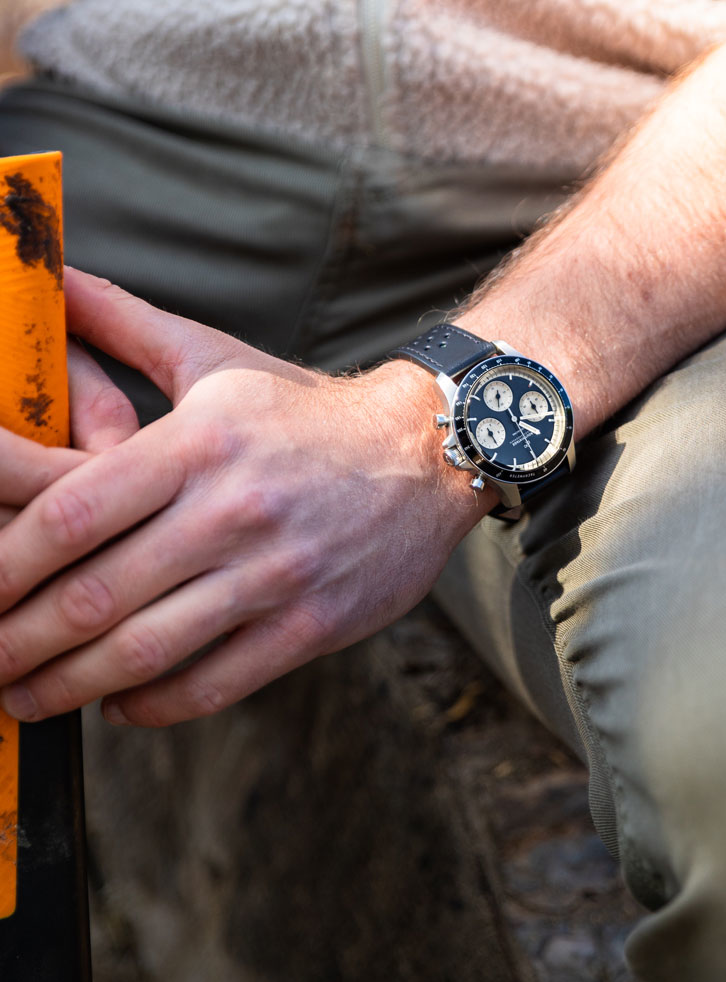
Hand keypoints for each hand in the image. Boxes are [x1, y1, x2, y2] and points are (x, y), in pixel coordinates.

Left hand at [0, 270, 486, 726]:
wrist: (426, 451)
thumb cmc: (302, 411)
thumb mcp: (213, 359)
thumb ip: (121, 325)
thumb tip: (49, 276)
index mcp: (198, 441)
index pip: (71, 512)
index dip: (3, 562)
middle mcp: (232, 509)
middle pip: (94, 594)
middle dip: (17, 640)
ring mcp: (275, 573)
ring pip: (144, 652)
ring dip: (66, 686)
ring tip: (26, 696)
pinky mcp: (311, 625)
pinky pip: (211, 684)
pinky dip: (150, 706)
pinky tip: (115, 704)